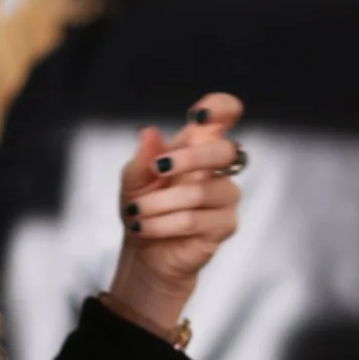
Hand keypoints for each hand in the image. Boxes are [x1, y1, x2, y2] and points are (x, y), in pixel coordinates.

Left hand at [105, 94, 243, 336]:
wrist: (145, 252)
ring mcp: (226, 196)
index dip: (220, 107)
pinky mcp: (225, 225)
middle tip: (158, 168)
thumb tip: (149, 132)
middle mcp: (218, 168)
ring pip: (199, 192)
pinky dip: (163, 224)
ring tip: (136, 212)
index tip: (200, 116)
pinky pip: (195, 220)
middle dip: (190, 158)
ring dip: (158, 203)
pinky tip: (145, 228)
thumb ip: (142, 158)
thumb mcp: (132, 180)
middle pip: (225, 150)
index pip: (224, 114)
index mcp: (198, 145)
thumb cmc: (144, 208)